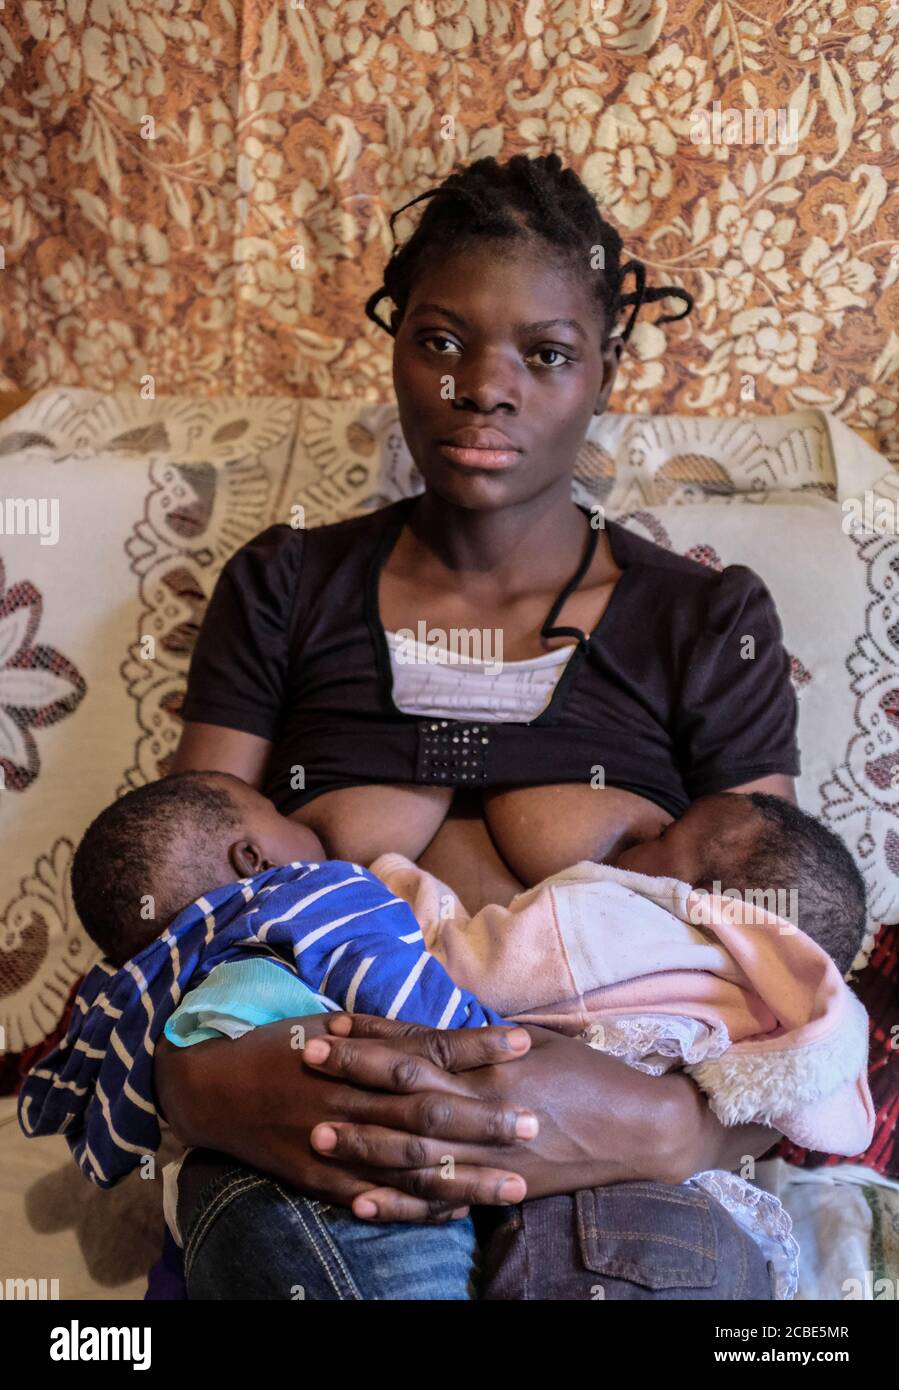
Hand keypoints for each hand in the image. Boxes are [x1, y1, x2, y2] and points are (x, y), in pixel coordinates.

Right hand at [153, 1012, 537, 1222]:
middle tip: (533, 1125)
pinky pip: (372, 1199)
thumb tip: (435, 1030)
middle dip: (484, 1120)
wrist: (209, 1085)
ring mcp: (333, 1142)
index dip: (478, 1045)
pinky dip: (411, 1210)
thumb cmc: (276, 1045)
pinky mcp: (316, 1177)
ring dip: (466, 1177)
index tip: (526, 1040)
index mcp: (354, 1053)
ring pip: (409, 1165)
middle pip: (428, 1111)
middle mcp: (348, 1098)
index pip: (429, 1048)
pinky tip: (452, 1215)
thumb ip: (380, 1031)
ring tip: (515, 1185)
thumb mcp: (326, 1022)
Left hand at [302, 1015, 745, 1213]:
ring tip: (316, 1131)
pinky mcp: (498, 1189)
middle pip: (405, 1091)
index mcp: (493, 1065)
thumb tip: (428, 1030)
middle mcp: (486, 1107)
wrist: (639, 1127)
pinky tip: (358, 1201)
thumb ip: (478, 1041)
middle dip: (353, 1078)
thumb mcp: (533, 1041)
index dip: (371, 1036)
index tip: (328, 1025)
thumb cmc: (588, 1072)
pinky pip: (440, 1200)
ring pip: (414, 1149)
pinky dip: (397, 1203)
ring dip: (363, 1140)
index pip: (418, 1047)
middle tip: (303, 1064)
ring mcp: (490, 1153)